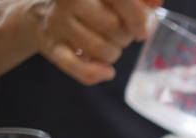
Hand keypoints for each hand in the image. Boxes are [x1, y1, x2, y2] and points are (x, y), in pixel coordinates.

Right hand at [30, 0, 162, 83]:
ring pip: (98, 47)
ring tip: (110, 48)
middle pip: (112, 26)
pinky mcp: (51, 46)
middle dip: (125, 37)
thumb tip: (155, 3)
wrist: (40, 13)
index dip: (137, 17)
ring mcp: (58, 23)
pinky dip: (95, 73)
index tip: (141, 30)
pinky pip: (75, 66)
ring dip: (112, 54)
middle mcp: (70, 0)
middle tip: (121, 36)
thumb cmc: (87, 5)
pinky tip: (106, 72)